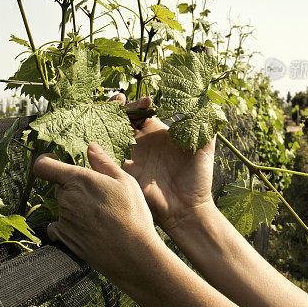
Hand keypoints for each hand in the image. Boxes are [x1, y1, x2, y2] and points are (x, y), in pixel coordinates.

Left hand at [33, 142, 160, 281]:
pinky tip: (87, 230)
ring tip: (99, 217)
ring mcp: (63, 220)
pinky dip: (67, 227)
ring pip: (62, 207)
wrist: (133, 254)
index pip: (43, 166)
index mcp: (78, 180)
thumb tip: (91, 146)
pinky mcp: (63, 238)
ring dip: (74, 208)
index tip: (53, 163)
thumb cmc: (133, 214)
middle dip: (72, 188)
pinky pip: (57, 227)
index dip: (45, 162)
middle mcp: (65, 198)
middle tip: (97, 197)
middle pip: (59, 187)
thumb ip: (103, 162)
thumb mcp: (125, 181)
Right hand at [112, 94, 215, 233]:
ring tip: (106, 110)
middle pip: (124, 119)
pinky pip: (107, 156)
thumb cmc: (198, 178)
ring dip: (107, 121)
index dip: (141, 103)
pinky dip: (101, 145)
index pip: (144, 112)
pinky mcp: (124, 171)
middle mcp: (142, 143)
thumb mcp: (204, 148)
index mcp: (158, 134)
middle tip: (118, 98)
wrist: (188, 208)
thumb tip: (209, 103)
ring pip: (112, 133)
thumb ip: (205, 126)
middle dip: (118, 106)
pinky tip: (99, 134)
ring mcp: (131, 156)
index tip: (146, 101)